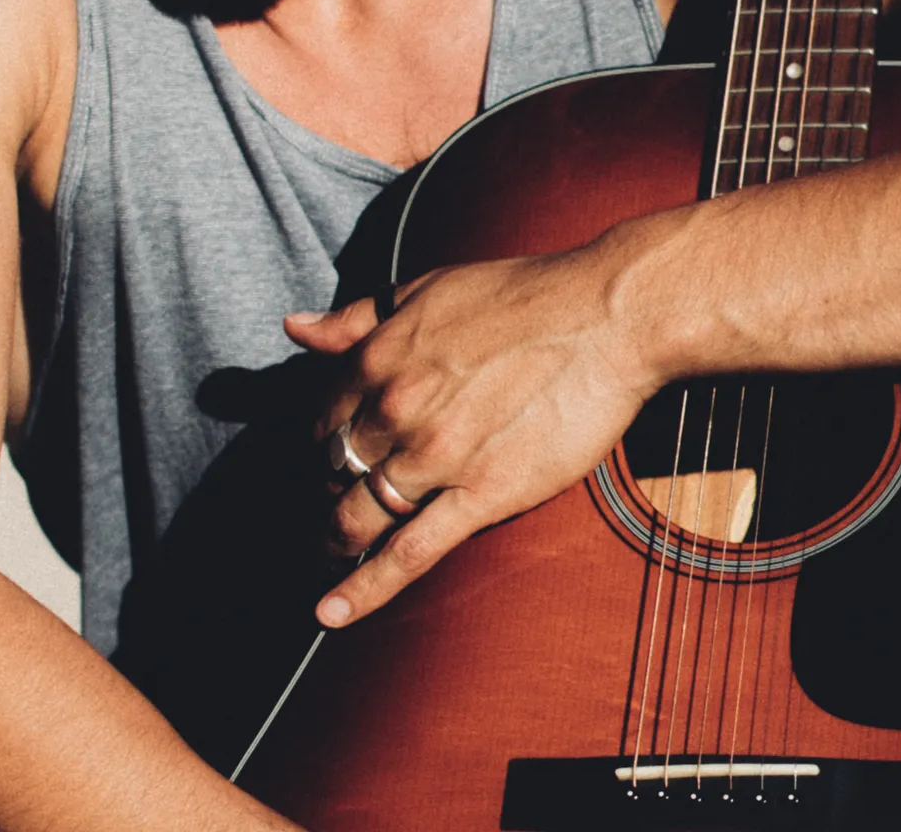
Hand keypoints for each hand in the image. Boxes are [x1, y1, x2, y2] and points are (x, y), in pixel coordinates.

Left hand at [284, 239, 659, 626]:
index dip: (324, 444)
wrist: (606, 318)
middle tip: (334, 507)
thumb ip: (357, 318)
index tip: (333, 456)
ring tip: (328, 557)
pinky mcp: (483, 495)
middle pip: (334, 472)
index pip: (324, 420)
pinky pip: (410, 553)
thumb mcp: (428, 289)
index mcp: (380, 358)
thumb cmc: (524, 295)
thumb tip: (295, 328)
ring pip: (360, 517)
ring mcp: (437, 458)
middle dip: (328, 493)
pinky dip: (366, 588)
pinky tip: (333, 612)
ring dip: (335, 542)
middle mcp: (396, 410)